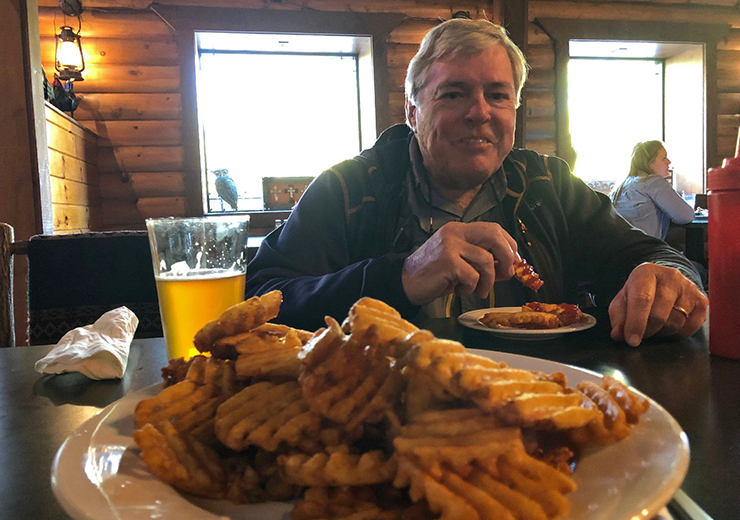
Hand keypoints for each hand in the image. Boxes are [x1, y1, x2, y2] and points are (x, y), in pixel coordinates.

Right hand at [401, 222, 516, 305]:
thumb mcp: (460, 263)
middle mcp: (454, 233)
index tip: (513, 262)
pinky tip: (459, 290)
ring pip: (486, 261)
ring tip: (477, 290)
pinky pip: (473, 276)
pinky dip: (471, 288)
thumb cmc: (434, 275)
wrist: (405, 283)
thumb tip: (509, 267)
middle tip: (506, 274)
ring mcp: (450, 246)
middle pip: (494, 236)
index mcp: (459, 230)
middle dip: (507, 257)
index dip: (509, 245)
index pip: (493, 229)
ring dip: (487, 281)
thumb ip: (482, 261)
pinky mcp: (447, 262)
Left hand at [608, 263, 707, 346]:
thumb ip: (618, 318)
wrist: (665, 282)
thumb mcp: (623, 301)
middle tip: (641, 333)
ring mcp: (689, 288)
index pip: (642, 300)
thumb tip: (618, 335)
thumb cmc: (640, 293)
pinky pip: (690, 328)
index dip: (636, 323)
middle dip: (647, 331)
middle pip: (659, 315)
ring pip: (675, 323)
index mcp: (646, 273)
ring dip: (662, 332)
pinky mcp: (702, 301)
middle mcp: (671, 277)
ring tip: (655, 324)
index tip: (632, 341)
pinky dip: (678, 333)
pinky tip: (670, 324)